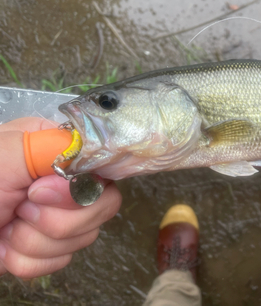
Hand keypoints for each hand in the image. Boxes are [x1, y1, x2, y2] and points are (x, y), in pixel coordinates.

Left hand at [0, 117, 121, 277]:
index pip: (102, 166)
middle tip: (22, 211)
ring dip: (37, 242)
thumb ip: (49, 146)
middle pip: (102, 204)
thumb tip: (89, 152)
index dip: (80, 187)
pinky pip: (63, 260)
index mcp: (54, 150)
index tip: (40, 193)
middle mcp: (62, 181)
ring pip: (84, 236)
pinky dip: (30, 261)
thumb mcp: (0, 157)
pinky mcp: (47, 246)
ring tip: (8, 230)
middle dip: (59, 220)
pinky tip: (8, 249)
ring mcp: (57, 215)